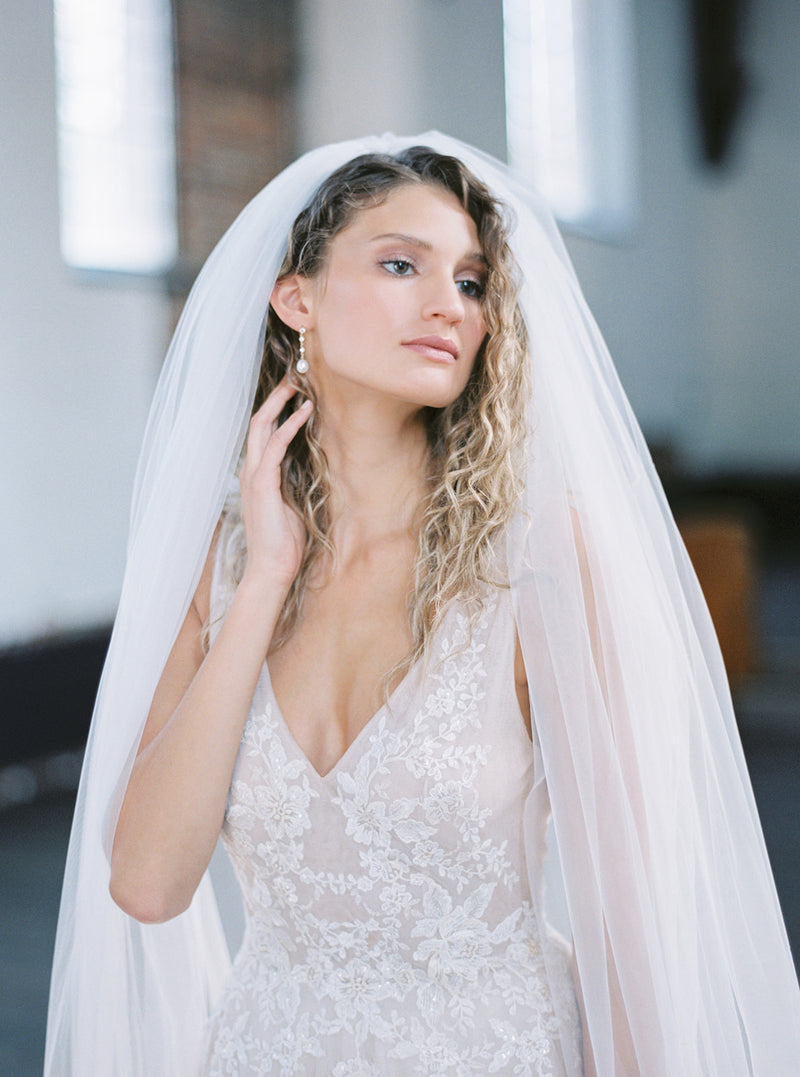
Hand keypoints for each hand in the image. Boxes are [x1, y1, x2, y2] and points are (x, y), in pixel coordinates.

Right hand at [239, 378, 313, 591]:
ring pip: (261, 427)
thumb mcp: (293, 503)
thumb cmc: (284, 542)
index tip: (295, 392)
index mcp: (257, 474)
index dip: (276, 409)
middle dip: (276, 397)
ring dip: (281, 403)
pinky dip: (289, 426)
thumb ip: (294, 482)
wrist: (272, 568)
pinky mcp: (263, 484)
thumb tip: (309, 466)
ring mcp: (253, 476)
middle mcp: (251, 470)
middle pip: (258, 421)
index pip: (262, 433)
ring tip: (299, 385)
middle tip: (295, 377)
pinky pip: (274, 446)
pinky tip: (304, 412)